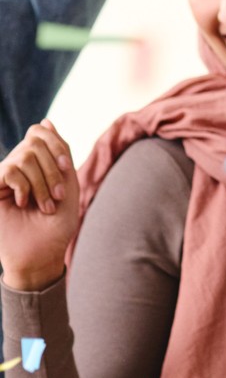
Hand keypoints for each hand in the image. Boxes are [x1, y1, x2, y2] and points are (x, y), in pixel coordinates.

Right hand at [0, 123, 78, 291]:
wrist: (42, 255)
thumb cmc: (56, 225)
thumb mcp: (67, 185)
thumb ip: (60, 153)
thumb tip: (46, 121)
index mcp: (37, 165)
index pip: (40, 133)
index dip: (56, 143)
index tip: (67, 167)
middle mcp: (18, 168)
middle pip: (34, 142)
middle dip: (52, 167)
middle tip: (58, 195)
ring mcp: (3, 179)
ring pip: (24, 156)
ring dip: (42, 181)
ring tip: (45, 205)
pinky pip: (10, 169)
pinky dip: (24, 185)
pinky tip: (24, 202)